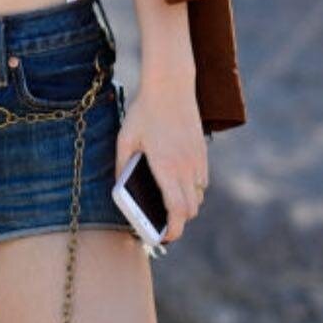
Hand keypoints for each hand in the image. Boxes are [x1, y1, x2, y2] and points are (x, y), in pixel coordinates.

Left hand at [115, 68, 208, 243]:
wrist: (171, 86)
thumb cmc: (145, 112)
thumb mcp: (125, 138)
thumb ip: (122, 165)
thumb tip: (120, 187)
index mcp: (166, 168)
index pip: (177, 211)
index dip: (174, 230)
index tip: (165, 237)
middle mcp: (186, 167)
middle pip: (190, 209)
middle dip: (178, 220)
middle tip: (161, 222)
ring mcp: (197, 160)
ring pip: (198, 195)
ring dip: (186, 203)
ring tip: (167, 201)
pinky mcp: (202, 151)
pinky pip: (201, 180)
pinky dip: (192, 187)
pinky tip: (176, 180)